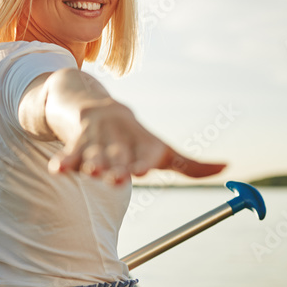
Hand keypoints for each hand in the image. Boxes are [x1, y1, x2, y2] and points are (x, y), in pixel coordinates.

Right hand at [49, 100, 225, 183]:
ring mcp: (98, 139)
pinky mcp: (76, 141)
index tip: (144, 170)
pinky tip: (58, 171)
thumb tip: (227, 167)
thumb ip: (190, 165)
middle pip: (119, 157)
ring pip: (94, 155)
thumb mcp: (161, 150)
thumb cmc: (135, 139)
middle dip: (118, 167)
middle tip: (119, 179)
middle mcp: (122, 139)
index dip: (144, 161)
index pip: (146, 153)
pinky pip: (69, 154)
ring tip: (91, 171)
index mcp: (144, 143)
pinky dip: (65, 162)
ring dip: (92, 164)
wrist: (95, 108)